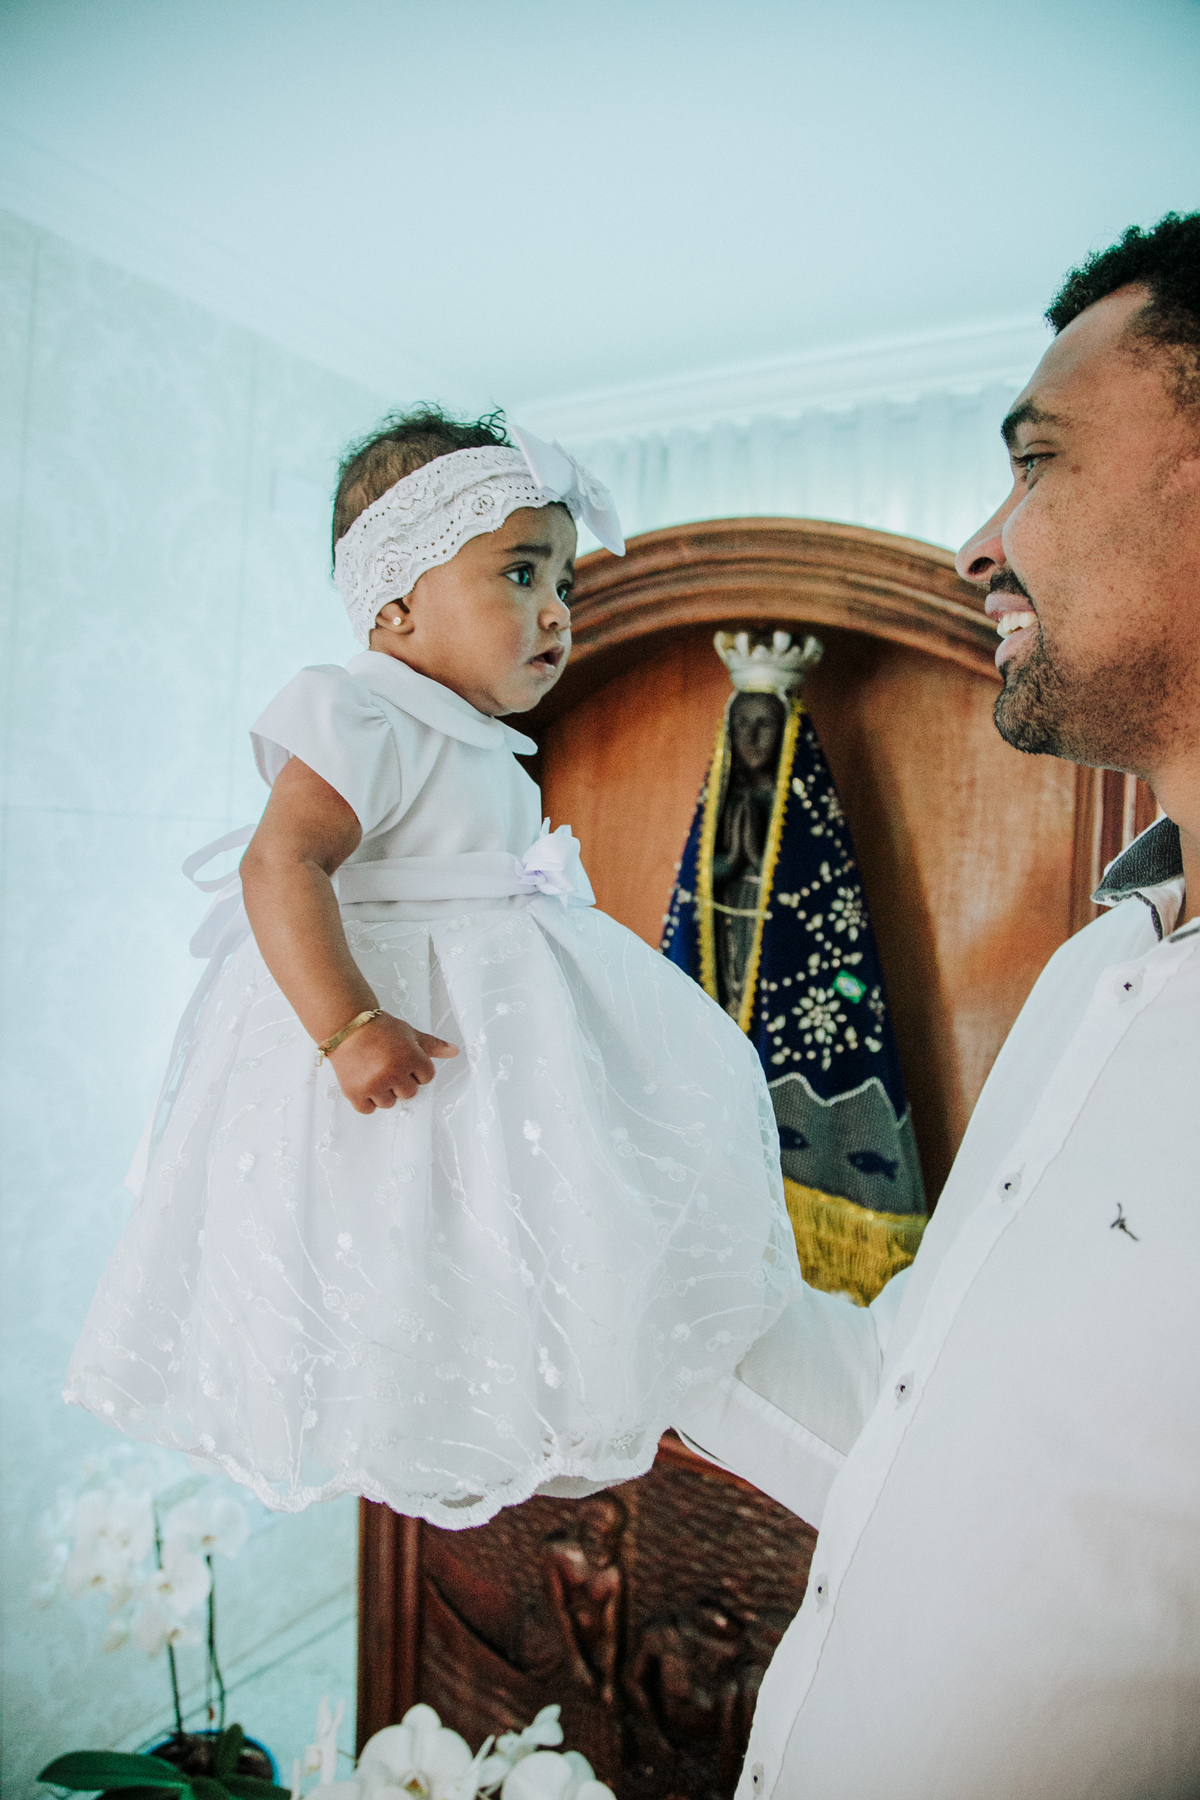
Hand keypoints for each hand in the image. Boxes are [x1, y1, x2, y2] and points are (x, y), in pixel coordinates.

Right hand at [328, 1013, 457, 1111]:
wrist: (346, 1026)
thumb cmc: (380, 1029)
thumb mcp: (410, 1033)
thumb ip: (433, 1045)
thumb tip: (455, 1051)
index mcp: (411, 1057)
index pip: (427, 1078)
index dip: (417, 1069)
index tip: (403, 1059)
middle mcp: (393, 1072)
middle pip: (410, 1093)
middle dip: (401, 1081)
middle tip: (387, 1065)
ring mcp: (374, 1084)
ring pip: (390, 1103)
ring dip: (384, 1092)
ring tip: (374, 1072)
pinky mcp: (355, 1092)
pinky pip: (368, 1109)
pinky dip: (366, 1100)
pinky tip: (364, 1083)